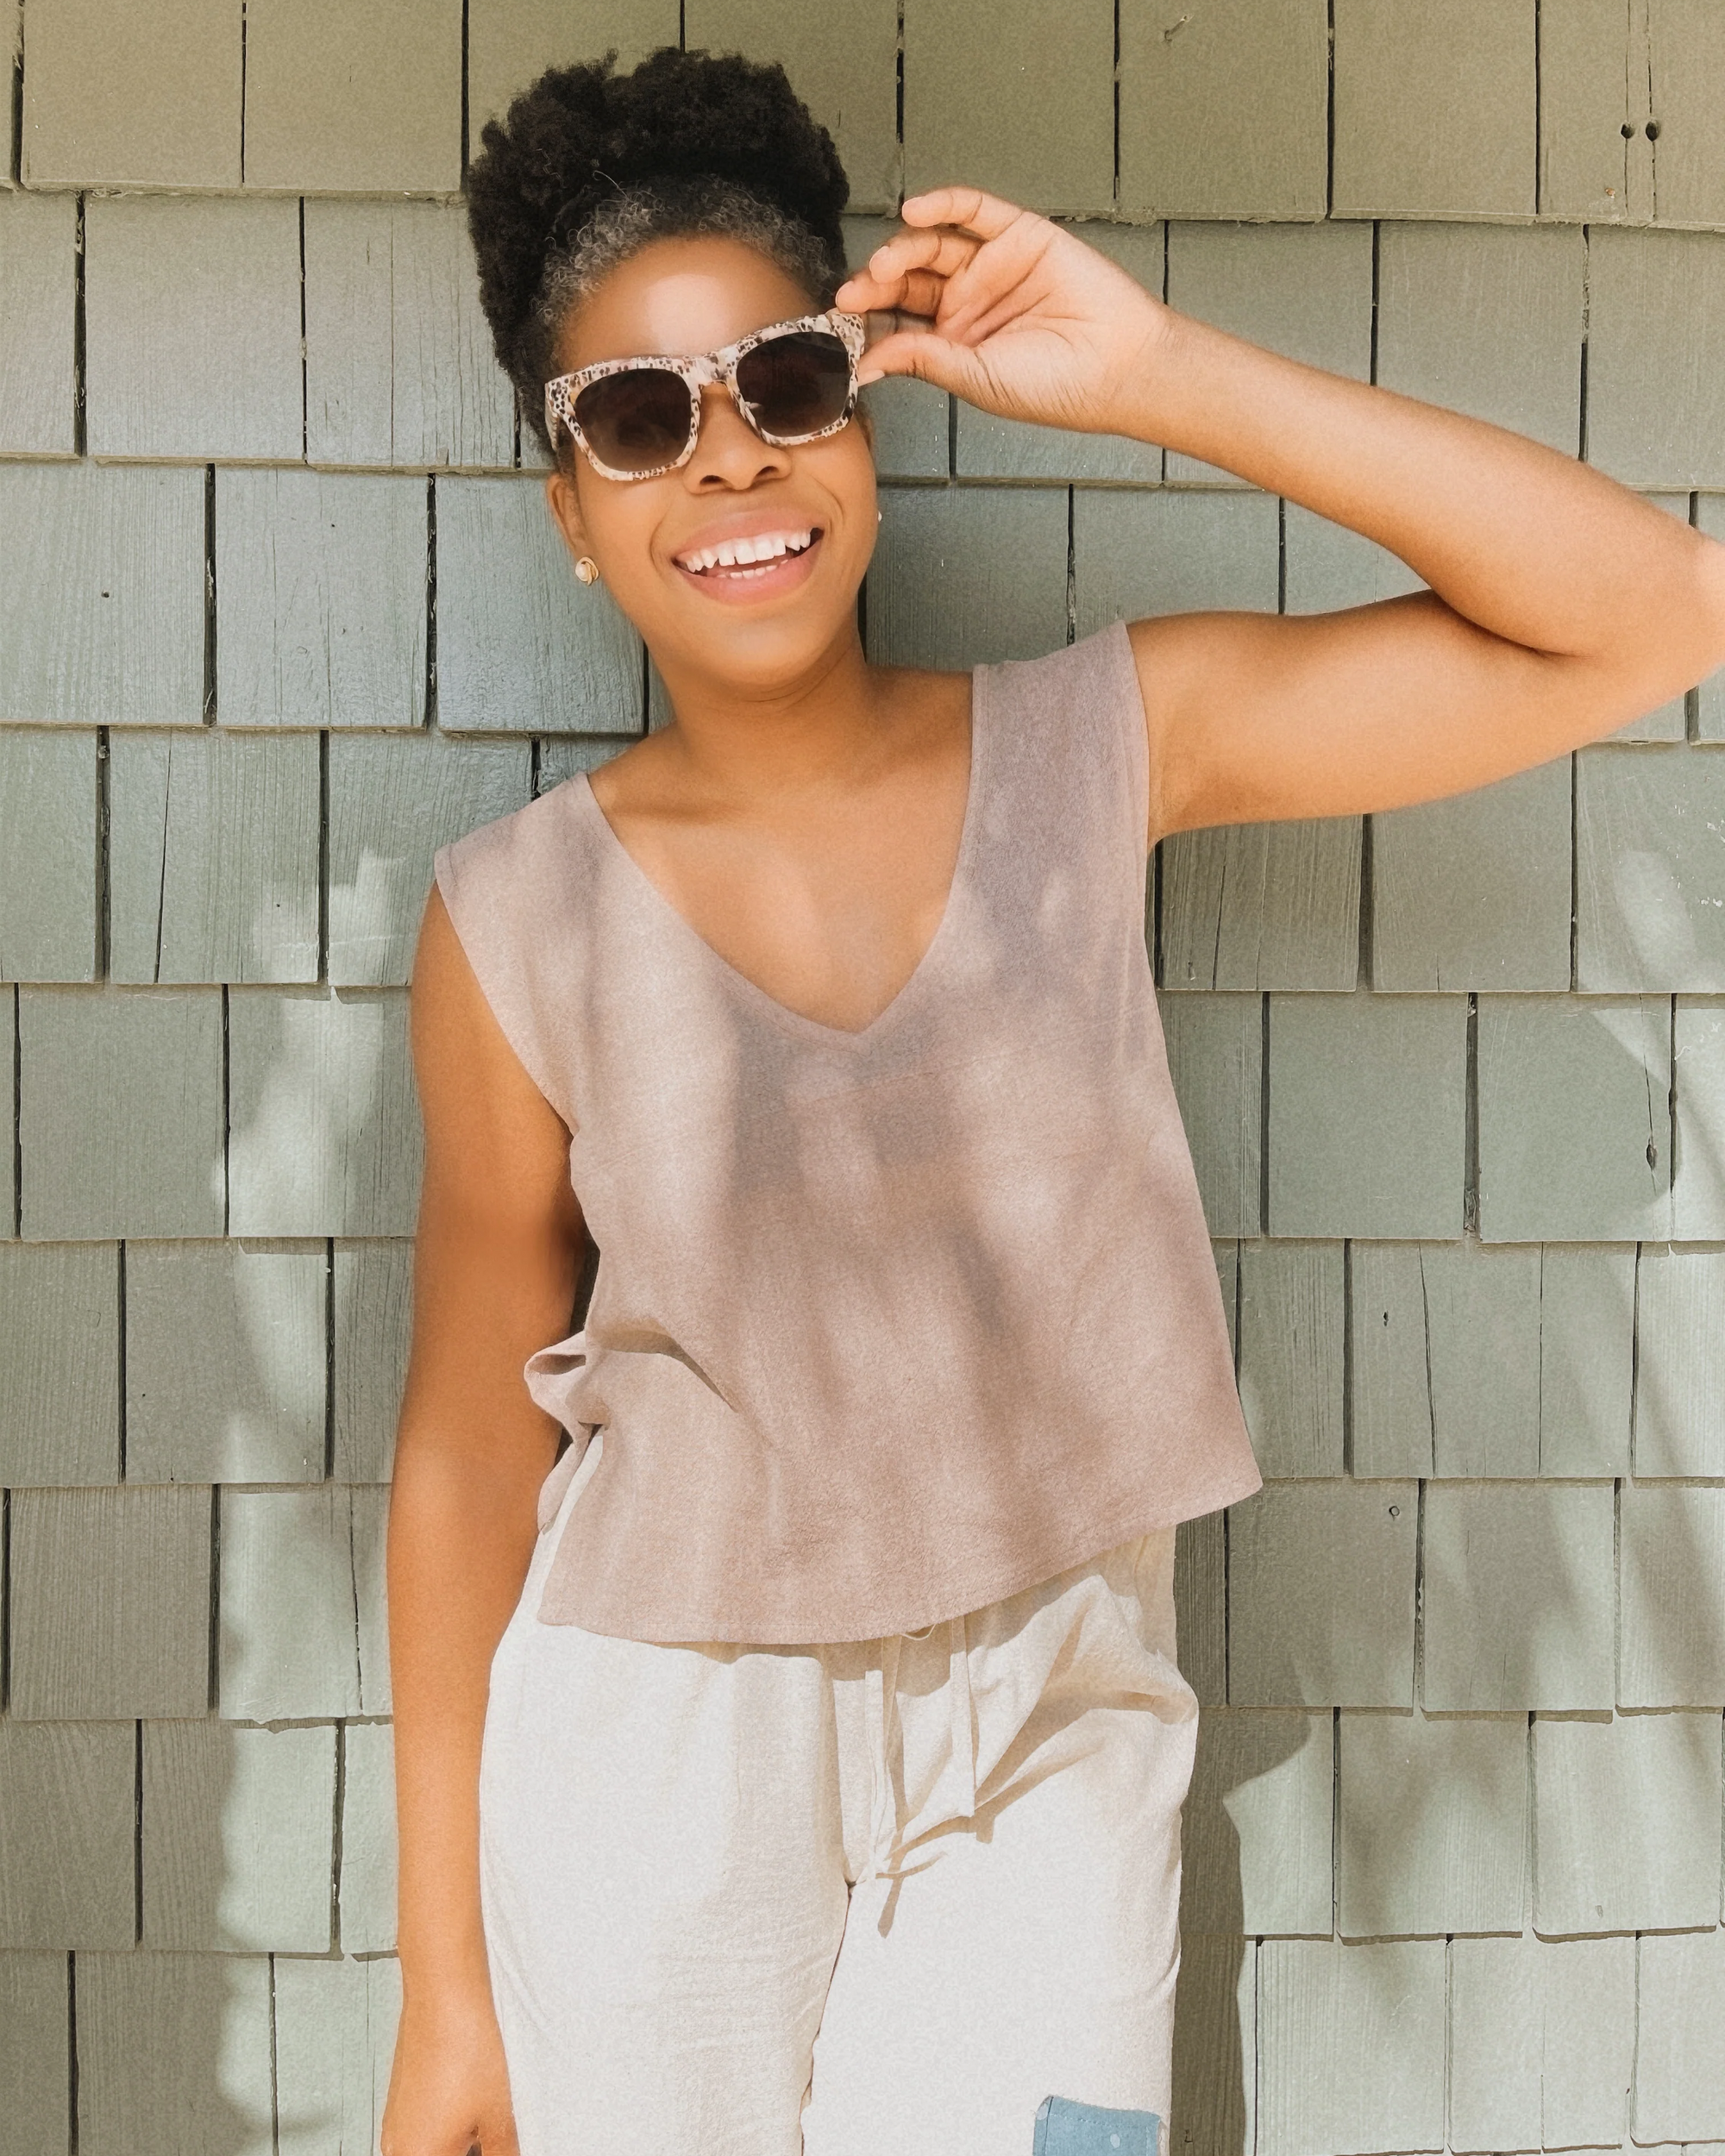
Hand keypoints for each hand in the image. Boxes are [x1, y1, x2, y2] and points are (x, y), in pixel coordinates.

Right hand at [380, 1989, 519, 2155]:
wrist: (443, 1997)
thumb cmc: (464, 2048)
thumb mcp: (498, 2116)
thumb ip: (503, 2152)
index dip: (484, 2153)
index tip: (497, 2146)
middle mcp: (398, 2148)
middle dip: (468, 2150)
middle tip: (493, 2134)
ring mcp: (395, 2124)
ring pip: (429, 2147)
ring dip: (457, 2142)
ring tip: (485, 2116)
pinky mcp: (398, 2103)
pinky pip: (421, 2129)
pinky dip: (445, 2126)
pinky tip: (468, 2102)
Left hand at [835, 188, 1171, 437]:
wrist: (1119, 368)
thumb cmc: (1056, 387)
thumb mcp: (975, 379)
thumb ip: (923, 359)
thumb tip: (867, 360)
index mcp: (953, 343)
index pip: (899, 323)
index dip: (869, 321)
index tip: (840, 327)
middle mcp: (968, 302)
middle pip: (908, 282)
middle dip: (876, 285)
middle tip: (855, 295)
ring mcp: (992, 267)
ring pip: (933, 247)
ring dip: (902, 251)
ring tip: (884, 266)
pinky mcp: (1019, 235)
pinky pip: (974, 211)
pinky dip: (944, 204)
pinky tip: (914, 213)